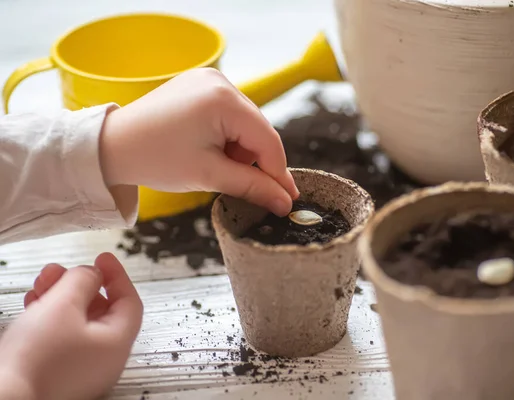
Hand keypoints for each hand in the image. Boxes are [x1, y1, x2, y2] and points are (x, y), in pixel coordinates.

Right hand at [0, 253, 142, 399]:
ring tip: (40, 284)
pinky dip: (52, 317)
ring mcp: (83, 369)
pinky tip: (34, 304)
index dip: (116, 276)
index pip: (129, 301)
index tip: (102, 258)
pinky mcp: (60, 374)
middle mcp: (105, 359)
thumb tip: (92, 274)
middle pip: (101, 310)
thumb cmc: (36, 358)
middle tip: (57, 272)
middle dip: (79, 285)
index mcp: (117, 343)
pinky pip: (63, 338)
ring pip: (78, 322)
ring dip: (61, 298)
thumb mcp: (63, 305)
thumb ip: (83, 281)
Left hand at [99, 68, 299, 216]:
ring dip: (240, 149)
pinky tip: (209, 150)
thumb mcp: (209, 175)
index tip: (287, 198)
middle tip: (250, 189)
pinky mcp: (200, 85)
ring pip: (245, 124)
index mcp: (223, 99)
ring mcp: (209, 79)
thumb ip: (252, 186)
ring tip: (214, 165)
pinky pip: (229, 114)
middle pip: (258, 130)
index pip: (267, 140)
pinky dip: (227, 136)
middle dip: (255, 161)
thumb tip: (284, 201)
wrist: (111, 146)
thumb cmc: (153, 158)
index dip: (278, 173)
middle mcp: (220, 81)